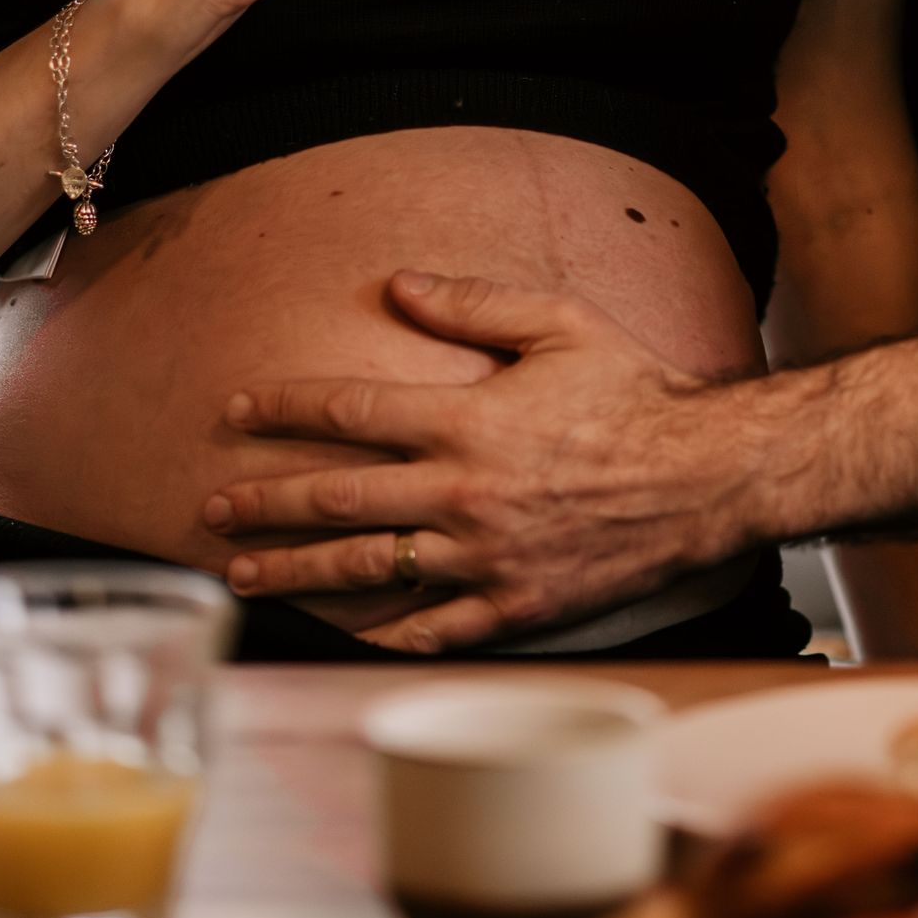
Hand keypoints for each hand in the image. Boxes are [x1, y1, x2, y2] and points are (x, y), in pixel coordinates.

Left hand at [204, 272, 747, 651]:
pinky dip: (377, 632)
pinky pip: (427, 629)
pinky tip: (338, 631)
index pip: (350, 409)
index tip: (236, 409)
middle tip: (212, 510)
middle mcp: (463, 493)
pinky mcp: (511, 606)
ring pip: (365, 569)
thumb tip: (397, 285)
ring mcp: (483, 558)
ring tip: (242, 576)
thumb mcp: (561, 324)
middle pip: (336, 499)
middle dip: (264, 502)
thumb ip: (474, 305)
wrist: (705, 477)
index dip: (285, 406)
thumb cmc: (637, 394)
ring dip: (294, 571)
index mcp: (468, 420)